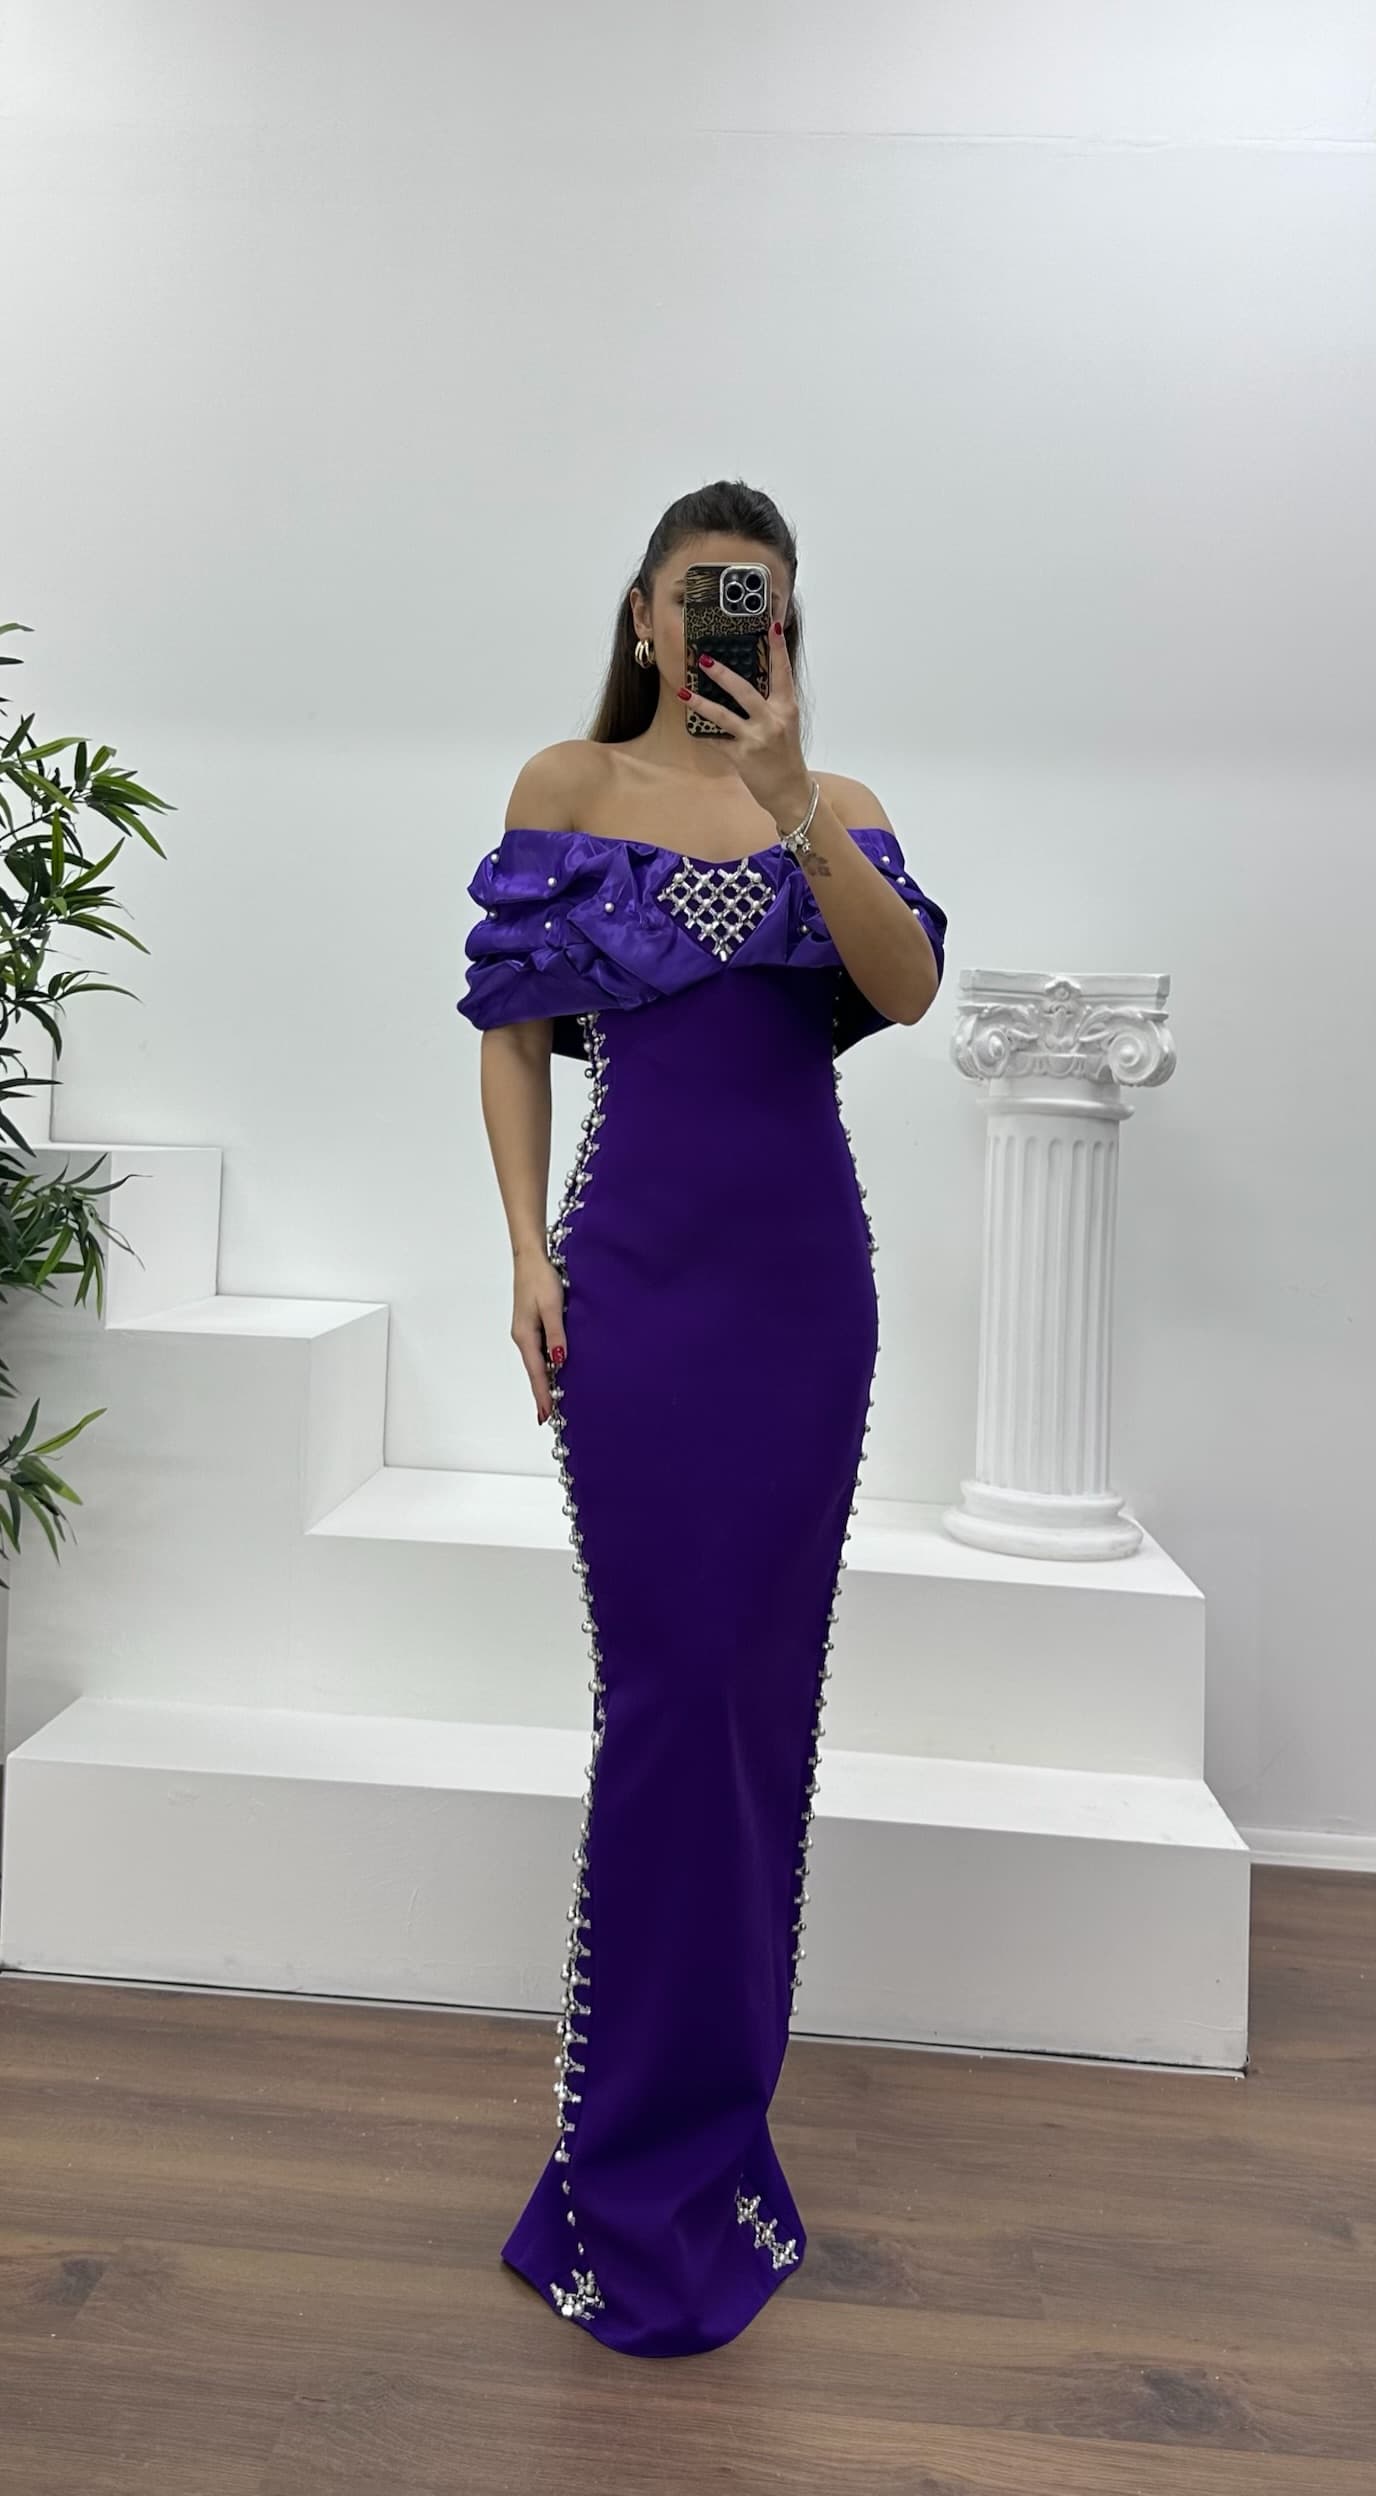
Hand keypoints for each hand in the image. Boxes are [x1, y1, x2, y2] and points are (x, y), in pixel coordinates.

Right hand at [512, 1245, 565, 1425]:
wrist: (530, 1258)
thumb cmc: (541, 1279)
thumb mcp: (552, 1307)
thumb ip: (556, 1335)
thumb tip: (559, 1361)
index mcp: (525, 1336)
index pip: (536, 1373)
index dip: (542, 1395)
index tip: (546, 1415)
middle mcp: (523, 1337)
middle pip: (534, 1371)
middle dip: (541, 1393)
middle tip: (548, 1416)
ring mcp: (526, 1331)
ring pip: (536, 1362)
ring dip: (543, 1381)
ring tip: (551, 1400)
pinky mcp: (531, 1324)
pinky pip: (539, 1351)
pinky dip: (545, 1365)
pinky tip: (552, 1370)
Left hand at [679, 620, 811, 829]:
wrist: (791, 791)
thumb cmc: (787, 756)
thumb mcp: (785, 725)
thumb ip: (770, 704)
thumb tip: (744, 683)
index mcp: (786, 708)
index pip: (783, 672)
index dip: (777, 649)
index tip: (772, 626)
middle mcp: (772, 720)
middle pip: (744, 691)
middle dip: (722, 674)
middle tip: (703, 660)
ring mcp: (756, 738)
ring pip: (723, 716)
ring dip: (701, 703)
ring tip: (684, 693)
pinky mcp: (742, 756)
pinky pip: (717, 741)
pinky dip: (703, 733)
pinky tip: (690, 725)